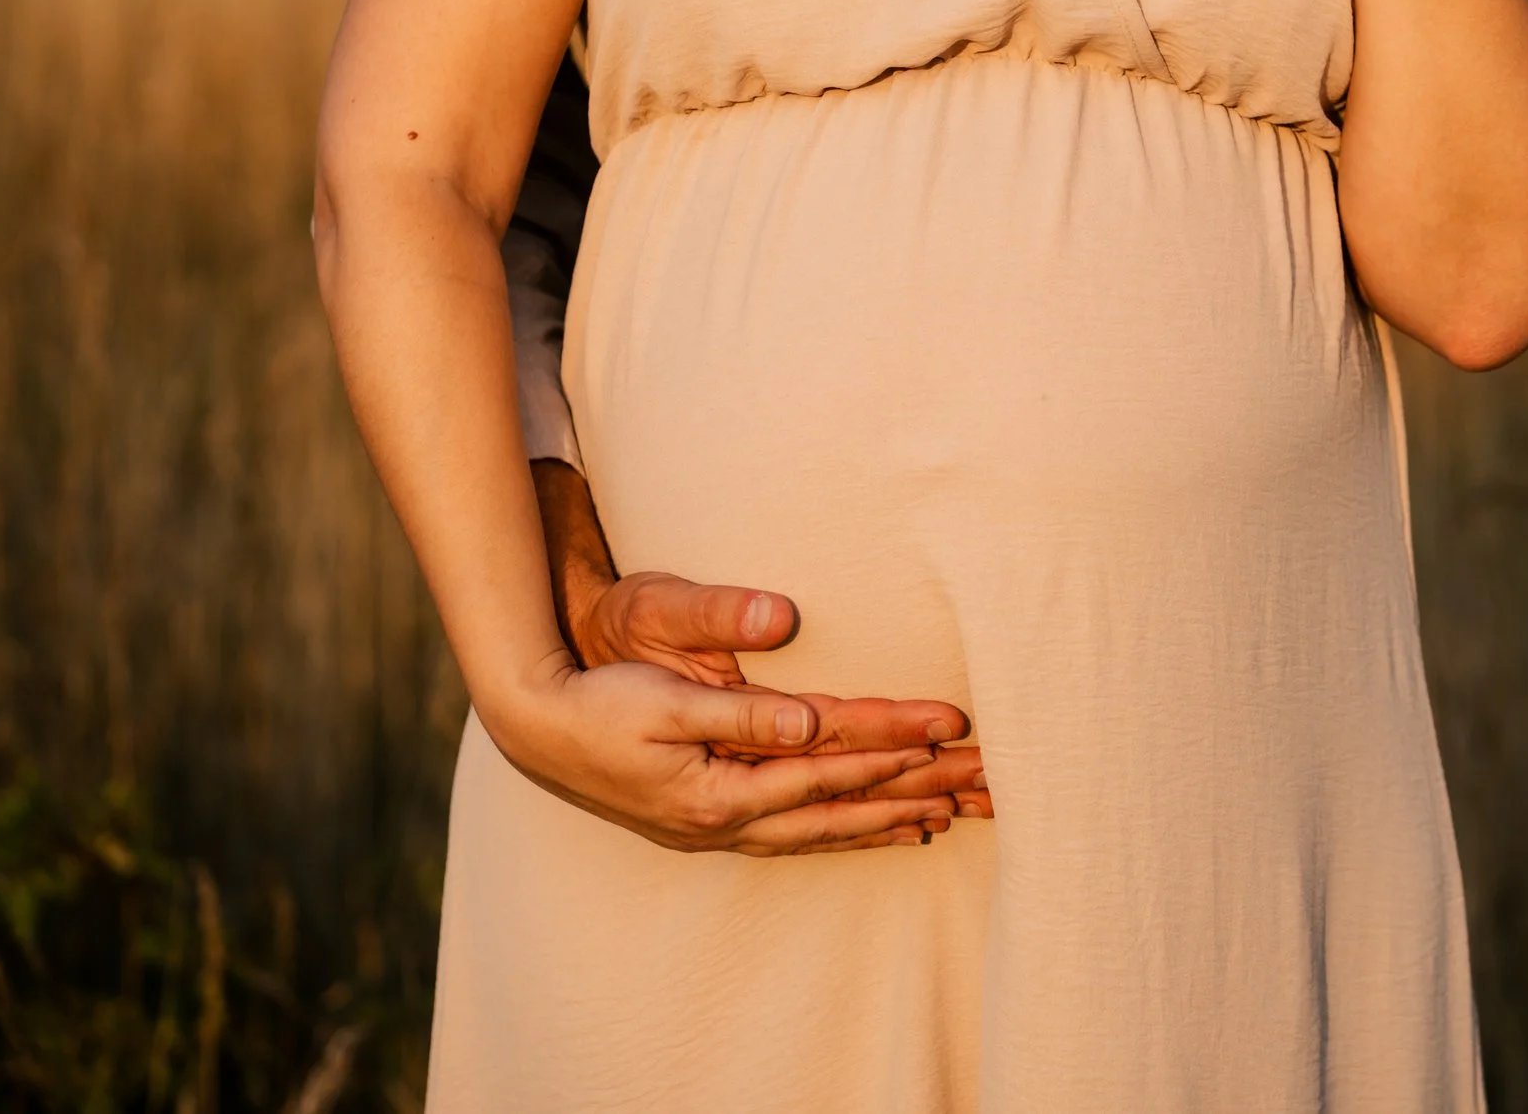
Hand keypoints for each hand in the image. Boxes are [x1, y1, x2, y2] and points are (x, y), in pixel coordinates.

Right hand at [491, 656, 967, 855]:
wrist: (540, 726)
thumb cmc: (600, 701)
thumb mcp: (664, 697)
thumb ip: (738, 708)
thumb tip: (806, 719)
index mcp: (723, 788)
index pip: (830, 758)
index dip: (893, 737)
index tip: (951, 722)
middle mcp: (733, 818)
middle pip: (846, 802)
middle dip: (919, 786)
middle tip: (988, 774)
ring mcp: (728, 825)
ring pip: (833, 824)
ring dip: (898, 814)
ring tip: (962, 807)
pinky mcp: (722, 818)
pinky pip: (807, 830)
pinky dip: (856, 828)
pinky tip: (895, 827)